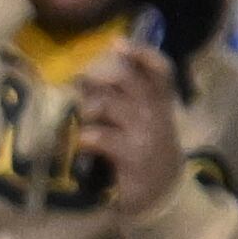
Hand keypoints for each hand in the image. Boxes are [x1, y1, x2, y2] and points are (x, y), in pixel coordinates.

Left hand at [75, 42, 186, 219]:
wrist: (161, 195)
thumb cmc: (146, 156)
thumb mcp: (145, 125)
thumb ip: (127, 101)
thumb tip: (88, 79)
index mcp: (162, 104)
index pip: (160, 71)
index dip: (142, 54)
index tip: (118, 43)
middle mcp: (156, 115)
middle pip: (130, 82)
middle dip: (102, 77)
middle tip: (80, 79)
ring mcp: (145, 135)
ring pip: (113, 106)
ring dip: (89, 107)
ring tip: (80, 115)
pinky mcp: (131, 156)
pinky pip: (101, 138)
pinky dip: (83, 137)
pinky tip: (75, 142)